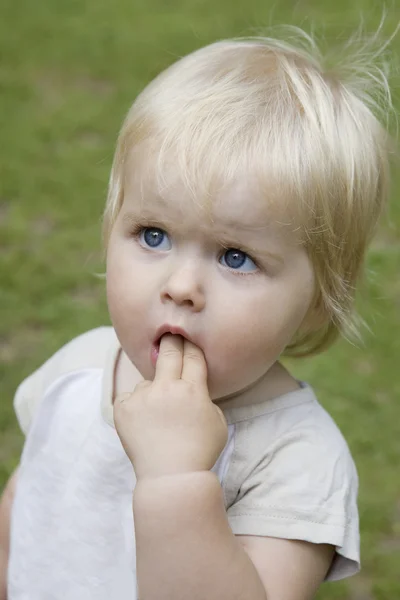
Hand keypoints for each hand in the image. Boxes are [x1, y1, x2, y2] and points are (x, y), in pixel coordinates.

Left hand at [114, 334, 227, 479]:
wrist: (170, 477)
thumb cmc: (200, 451)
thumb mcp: (218, 421)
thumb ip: (205, 397)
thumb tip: (192, 386)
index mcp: (192, 390)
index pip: (192, 356)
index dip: (191, 344)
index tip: (187, 336)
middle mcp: (166, 388)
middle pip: (168, 352)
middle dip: (170, 341)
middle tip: (169, 335)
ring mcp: (142, 397)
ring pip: (147, 382)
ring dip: (152, 391)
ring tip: (158, 417)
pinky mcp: (123, 409)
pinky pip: (129, 397)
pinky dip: (135, 406)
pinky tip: (144, 424)